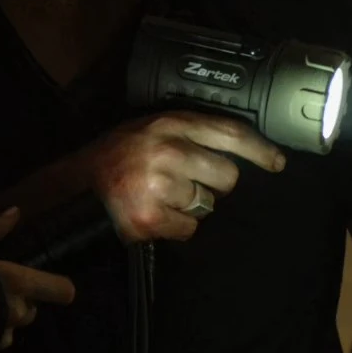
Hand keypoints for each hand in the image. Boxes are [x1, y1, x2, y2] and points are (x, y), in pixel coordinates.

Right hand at [80, 111, 287, 243]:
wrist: (74, 187)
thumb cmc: (115, 158)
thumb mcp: (149, 129)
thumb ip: (187, 133)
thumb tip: (233, 149)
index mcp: (169, 124)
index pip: (228, 132)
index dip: (258, 148)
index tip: (277, 161)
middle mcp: (167, 150)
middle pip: (226, 176)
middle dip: (214, 184)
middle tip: (188, 184)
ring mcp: (159, 185)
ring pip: (206, 204)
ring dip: (189, 206)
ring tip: (159, 196)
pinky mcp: (151, 217)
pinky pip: (188, 228)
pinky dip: (175, 226)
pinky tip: (153, 213)